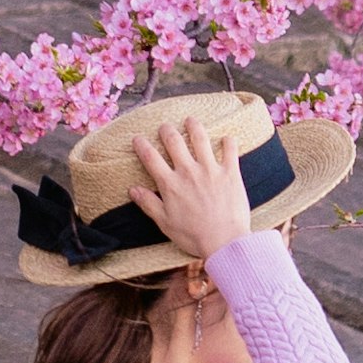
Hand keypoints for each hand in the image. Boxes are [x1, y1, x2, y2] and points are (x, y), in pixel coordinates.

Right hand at [128, 109, 256, 263]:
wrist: (224, 242)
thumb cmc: (193, 236)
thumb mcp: (165, 223)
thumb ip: (148, 204)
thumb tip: (132, 189)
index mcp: (171, 184)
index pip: (151, 158)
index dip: (142, 145)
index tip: (137, 138)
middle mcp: (188, 171)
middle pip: (174, 142)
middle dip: (167, 130)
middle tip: (165, 127)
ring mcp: (210, 170)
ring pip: (200, 139)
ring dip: (194, 126)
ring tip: (191, 120)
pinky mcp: (230, 173)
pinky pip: (230, 150)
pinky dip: (228, 142)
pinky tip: (227, 138)